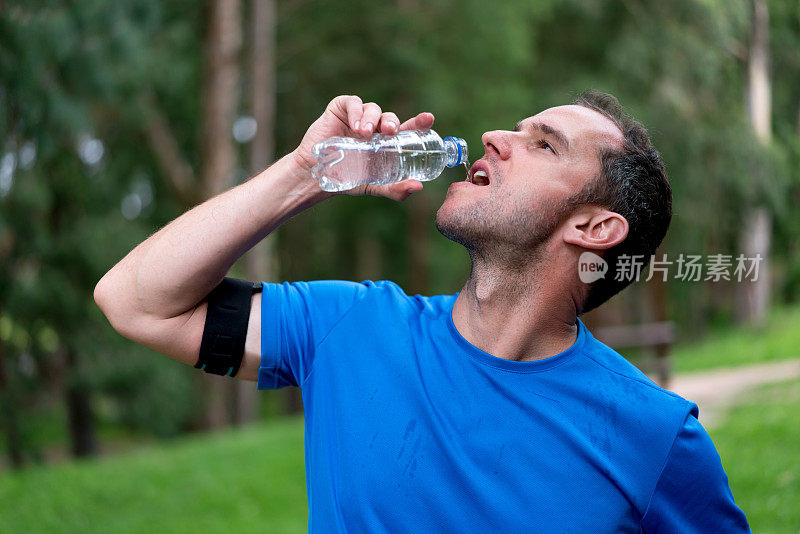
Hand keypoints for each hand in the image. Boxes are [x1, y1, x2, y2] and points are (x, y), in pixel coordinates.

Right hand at [292, 95, 434, 200]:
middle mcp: (376, 128)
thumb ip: (395, 189)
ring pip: (373, 109)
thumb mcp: (374, 186)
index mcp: (387, 142)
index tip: (429, 119)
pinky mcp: (342, 109)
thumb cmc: (347, 179)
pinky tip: (355, 125)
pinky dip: (357, 111)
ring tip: (365, 133)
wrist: (316, 175)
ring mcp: (359, 117)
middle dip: (392, 122)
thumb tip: (418, 187)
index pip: (407, 129)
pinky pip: (354, 102)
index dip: (419, 123)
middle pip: (391, 118)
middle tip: (390, 131)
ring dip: (372, 118)